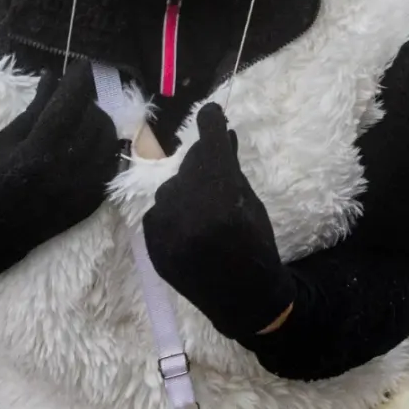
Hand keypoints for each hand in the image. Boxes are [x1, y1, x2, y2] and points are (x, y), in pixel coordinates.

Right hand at [0, 59, 122, 273]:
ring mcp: (87, 183)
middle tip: (75, 100)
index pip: (70, 103)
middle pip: (94, 118)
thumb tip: (54, 76)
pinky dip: (105, 146)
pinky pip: (113, 159)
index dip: (79, 80)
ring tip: (81, 121)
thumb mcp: (6, 141)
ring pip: (109, 137)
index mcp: (39, 149)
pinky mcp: (97, 196)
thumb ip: (35, 109)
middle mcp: (68, 165)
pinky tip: (89, 144)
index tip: (82, 65)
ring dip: (99, 122)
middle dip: (87, 103)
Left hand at [143, 105, 294, 339]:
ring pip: (172, 188)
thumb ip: (232, 171)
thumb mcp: (252, 206)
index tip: (211, 109)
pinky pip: (159, 212)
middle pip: (191, 166)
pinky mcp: (152, 245)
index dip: (210, 123)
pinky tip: (191, 222)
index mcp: (220, 199)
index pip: (210, 148)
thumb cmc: (257, 248)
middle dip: (205, 161)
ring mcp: (165, 230)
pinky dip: (174, 211)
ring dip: (188, 188)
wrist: (243, 299)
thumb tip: (223, 136)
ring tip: (206, 204)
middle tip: (218, 163)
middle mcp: (188, 211)